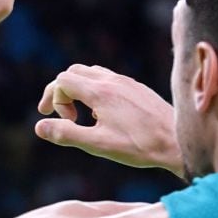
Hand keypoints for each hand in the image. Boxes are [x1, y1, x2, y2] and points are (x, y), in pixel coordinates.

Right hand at [35, 64, 182, 176]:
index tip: (63, 122)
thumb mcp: (97, 144)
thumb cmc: (138, 146)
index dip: (54, 100)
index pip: (62, 81)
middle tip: (62, 117)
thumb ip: (65, 134)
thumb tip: (38, 127)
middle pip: (73, 72)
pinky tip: (102, 116)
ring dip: (77, 91)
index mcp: (100, 92)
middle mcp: (112, 81)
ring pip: (90, 73)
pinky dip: (94, 91)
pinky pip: (106, 79)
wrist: (178, 141)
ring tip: (81, 116)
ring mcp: (126, 82)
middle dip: (61, 92)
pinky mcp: (135, 88)